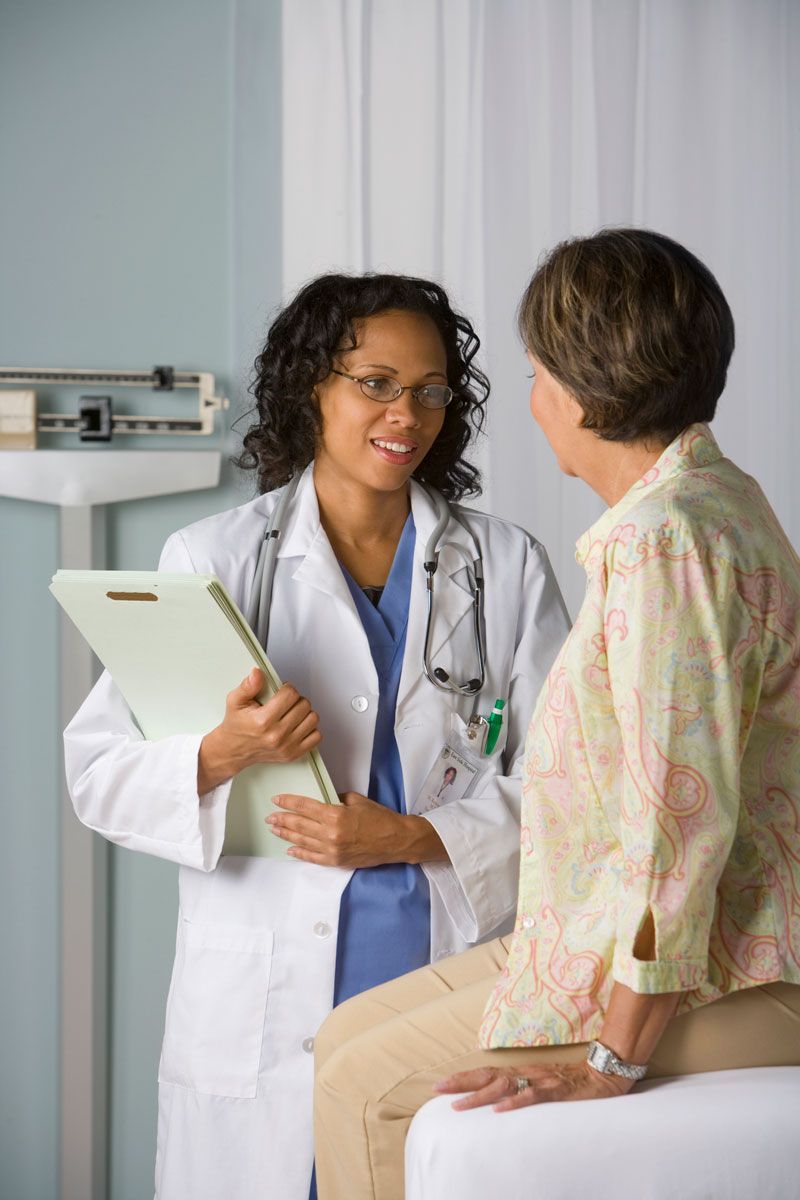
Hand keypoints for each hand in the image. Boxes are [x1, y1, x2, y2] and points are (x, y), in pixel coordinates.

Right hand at [197, 669, 320, 793]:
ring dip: (304, 713)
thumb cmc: (236, 726)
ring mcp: (286, 747)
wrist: (233, 751)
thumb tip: (257, 673)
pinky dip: (309, 729)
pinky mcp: (293, 755)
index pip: (290, 695)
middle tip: (286, 702)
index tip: (282, 691)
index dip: (287, 688)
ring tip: (292, 713)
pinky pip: (316, 737)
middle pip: (304, 705)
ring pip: (313, 719)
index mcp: (263, 721)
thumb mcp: (235, 701)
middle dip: (296, 699)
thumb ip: (248, 686)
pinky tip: (297, 725)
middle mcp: (276, 735)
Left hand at [267, 791, 445, 867]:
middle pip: (299, 824)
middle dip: (282, 819)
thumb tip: (323, 800)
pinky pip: (312, 857)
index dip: (288, 802)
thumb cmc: (379, 818)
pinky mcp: (336, 861)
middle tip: (270, 816)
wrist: (396, 840)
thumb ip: (336, 799)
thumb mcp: (357, 800)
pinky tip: (290, 848)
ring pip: (302, 841)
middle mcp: (331, 833)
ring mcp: (332, 849)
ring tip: (275, 830)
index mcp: (336, 814)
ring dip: (286, 834)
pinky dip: (300, 852)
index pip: (305, 807)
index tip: (276, 799)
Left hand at [434, 1061, 632, 1112]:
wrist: (603, 1074)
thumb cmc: (572, 1081)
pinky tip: (500, 1109)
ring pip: (504, 1087)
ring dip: (480, 1096)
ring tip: (459, 1105)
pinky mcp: (556, 1092)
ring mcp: (540, 1081)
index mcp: (522, 1071)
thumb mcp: (542, 1084)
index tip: (441, 1085)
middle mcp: (527, 1073)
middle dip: (462, 1083)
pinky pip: (533, 1097)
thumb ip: (523, 1089)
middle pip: (488, 1076)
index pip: (487, 1073)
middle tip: (438, 1090)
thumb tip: (497, 1099)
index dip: (464, 1078)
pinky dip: (515, 1102)